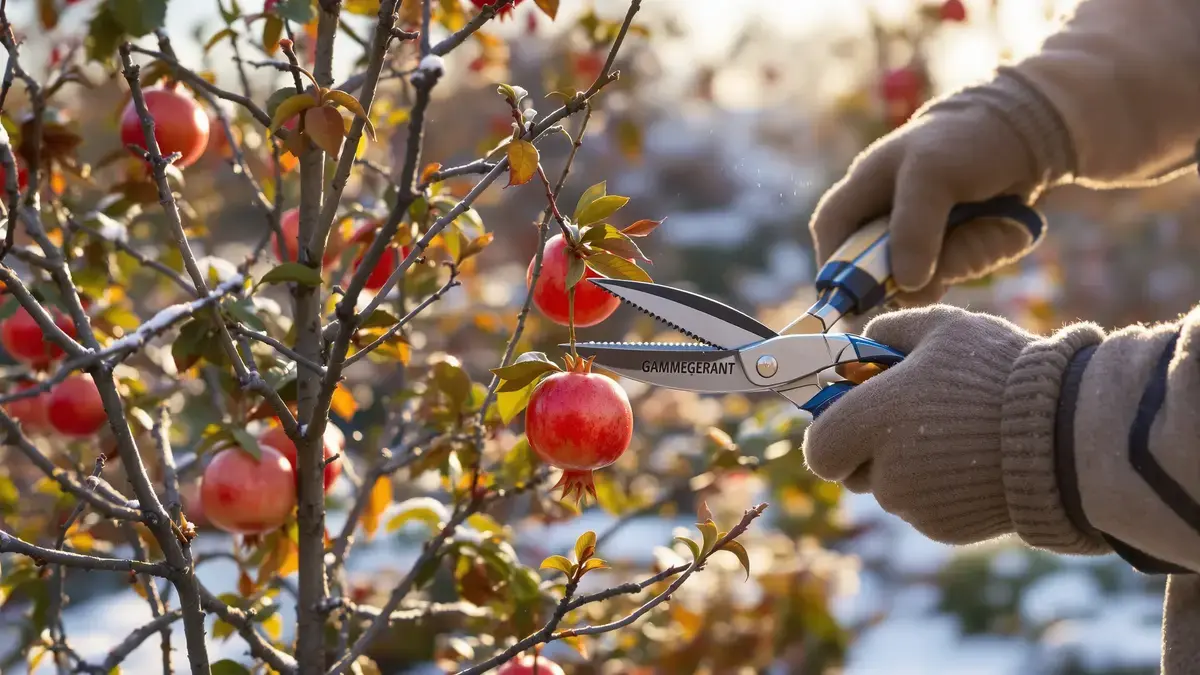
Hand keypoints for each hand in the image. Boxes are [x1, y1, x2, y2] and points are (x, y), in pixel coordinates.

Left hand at [801, 305, 1036, 544]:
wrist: (1065, 435)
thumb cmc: (999, 373)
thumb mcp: (942, 327)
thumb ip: (889, 330)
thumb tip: (864, 339)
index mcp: (872, 422)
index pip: (819, 448)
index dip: (832, 432)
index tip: (855, 413)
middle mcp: (885, 472)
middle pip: (853, 471)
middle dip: (870, 449)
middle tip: (912, 419)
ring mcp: (915, 506)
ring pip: (892, 489)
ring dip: (909, 467)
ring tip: (958, 434)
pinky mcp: (944, 528)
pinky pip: (926, 507)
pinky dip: (941, 488)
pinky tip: (976, 460)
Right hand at [809, 103, 1042, 305]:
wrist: (1028, 129)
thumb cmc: (963, 140)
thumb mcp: (931, 175)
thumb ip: (912, 229)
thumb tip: (904, 287)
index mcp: (865, 192)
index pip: (832, 233)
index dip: (835, 267)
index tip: (856, 298)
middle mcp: (890, 220)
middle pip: (881, 271)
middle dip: (912, 278)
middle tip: (936, 274)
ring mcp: (926, 239)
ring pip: (931, 276)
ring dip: (962, 258)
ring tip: (986, 221)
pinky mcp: (960, 248)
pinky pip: (968, 267)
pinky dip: (988, 250)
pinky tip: (1001, 224)